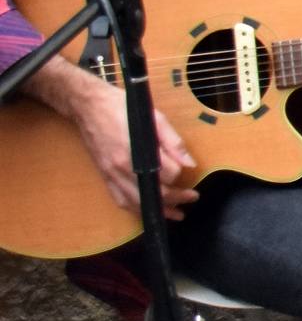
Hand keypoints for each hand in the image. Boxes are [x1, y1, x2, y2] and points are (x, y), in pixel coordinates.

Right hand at [63, 75, 195, 221]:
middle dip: (177, 199)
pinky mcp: (104, 176)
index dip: (181, 175)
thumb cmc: (124, 108)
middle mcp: (123, 167)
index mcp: (138, 151)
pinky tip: (147, 210)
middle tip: (192, 198)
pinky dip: (135, 209)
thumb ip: (174, 142)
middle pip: (154, 193)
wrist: (89, 106)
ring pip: (137, 203)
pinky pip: (119, 199)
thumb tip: (190, 164)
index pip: (167, 174)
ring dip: (158, 211)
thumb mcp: (155, 119)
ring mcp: (111, 174)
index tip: (189, 173)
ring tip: (176, 214)